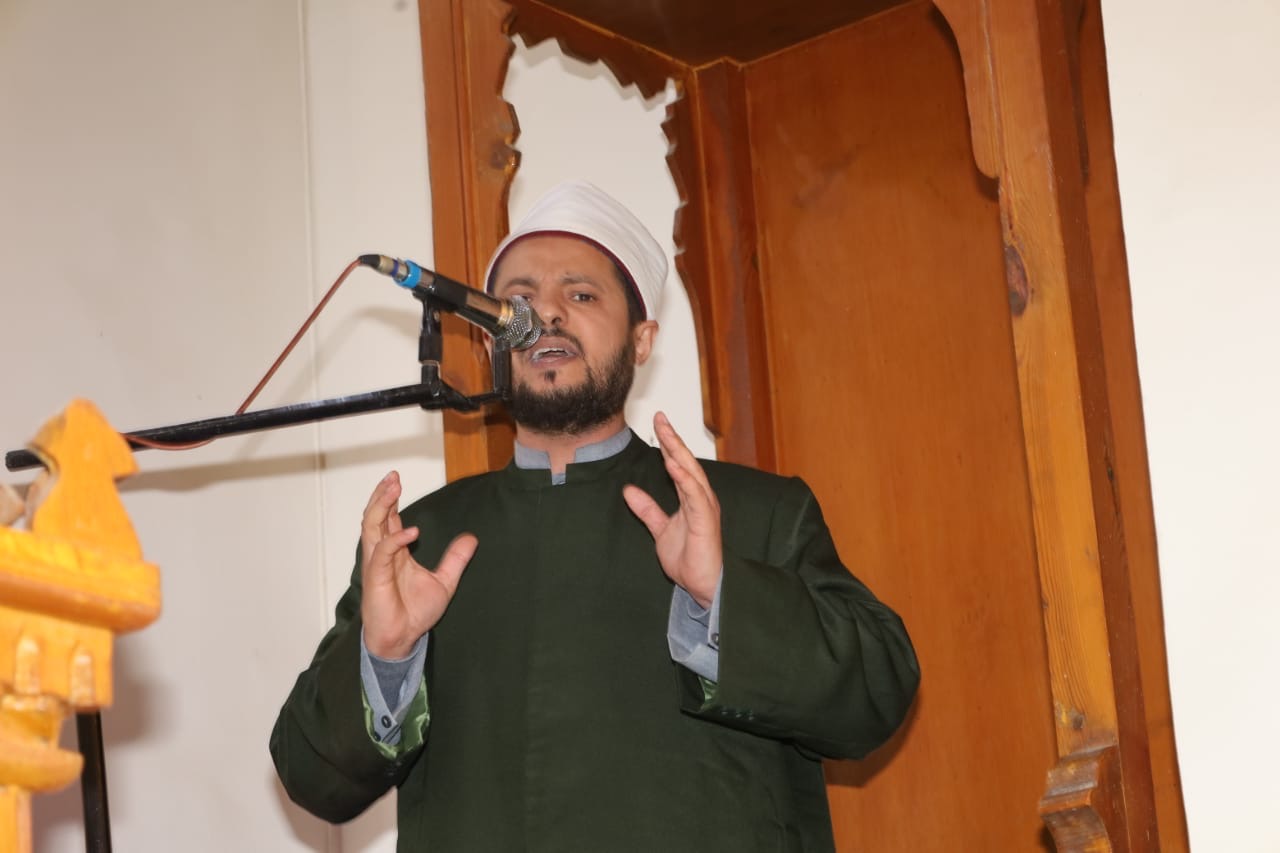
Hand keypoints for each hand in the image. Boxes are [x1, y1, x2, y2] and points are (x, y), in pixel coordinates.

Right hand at [359, 471, 476, 658]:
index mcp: (394, 552)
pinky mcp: (376, 577)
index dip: (391, 499)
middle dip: (382, 495)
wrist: (403, 639)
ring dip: (381, 506)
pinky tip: (412, 531)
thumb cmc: (414, 613)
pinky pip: (383, 552)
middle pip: (375, 516)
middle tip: (393, 476)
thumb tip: (471, 538)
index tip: (397, 480)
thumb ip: (455, 559)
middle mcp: (382, 554)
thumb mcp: (444, 582)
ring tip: (393, 488)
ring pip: (372, 527)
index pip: (389, 518)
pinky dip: (396, 539)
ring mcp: (376, 564)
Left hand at [623, 412, 722, 607]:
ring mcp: (705, 508)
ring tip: (665, 434)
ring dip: (678, 452)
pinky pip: (694, 495)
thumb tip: (628, 490)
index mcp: (692, 498)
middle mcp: (701, 498)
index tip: (658, 423)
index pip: (679, 464)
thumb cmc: (689, 559)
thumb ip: (647, 509)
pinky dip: (684, 478)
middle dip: (673, 439)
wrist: (705, 585)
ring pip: (691, 473)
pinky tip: (673, 464)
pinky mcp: (705, 520)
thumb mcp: (661, 529)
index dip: (668, 443)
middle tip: (660, 418)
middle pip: (686, 462)